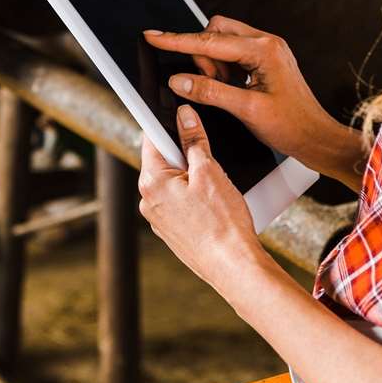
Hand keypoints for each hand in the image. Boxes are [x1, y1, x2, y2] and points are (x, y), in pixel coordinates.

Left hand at [138, 105, 263, 289]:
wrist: (233, 266)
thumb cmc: (223, 223)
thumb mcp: (209, 171)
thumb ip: (194, 140)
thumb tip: (185, 117)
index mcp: (151, 182)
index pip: (151, 139)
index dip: (168, 125)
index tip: (180, 116)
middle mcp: (148, 201)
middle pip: (163, 161)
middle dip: (185, 155)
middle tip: (209, 162)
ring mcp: (158, 219)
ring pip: (173, 184)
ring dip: (190, 178)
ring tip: (214, 191)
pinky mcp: (171, 231)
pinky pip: (178, 204)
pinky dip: (193, 199)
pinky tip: (213, 208)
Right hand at [144, 15, 366, 189]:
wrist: (317, 138)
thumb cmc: (291, 126)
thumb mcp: (246, 110)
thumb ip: (209, 92)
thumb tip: (179, 80)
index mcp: (264, 50)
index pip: (209, 42)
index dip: (177, 41)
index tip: (153, 37)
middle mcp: (266, 43)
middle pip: (215, 32)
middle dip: (203, 56)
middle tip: (207, 83)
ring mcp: (267, 50)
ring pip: (222, 42)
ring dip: (213, 64)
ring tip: (226, 90)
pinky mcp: (265, 60)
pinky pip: (232, 53)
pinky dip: (223, 69)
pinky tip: (231, 89)